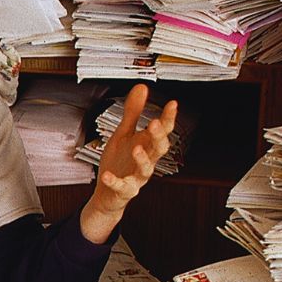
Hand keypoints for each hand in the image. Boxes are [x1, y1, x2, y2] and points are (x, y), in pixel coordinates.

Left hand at [81, 84, 176, 241]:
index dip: (168, 118)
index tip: (173, 104)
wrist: (108, 192)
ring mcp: (136, 176)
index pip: (162, 131)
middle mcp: (145, 161)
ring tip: (136, 148)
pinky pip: (122, 186)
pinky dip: (115, 181)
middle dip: (159, 136)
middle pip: (158, 149)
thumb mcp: (123, 133)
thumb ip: (133, 113)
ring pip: (146, 169)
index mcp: (146, 145)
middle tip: (156, 123)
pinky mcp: (125, 190)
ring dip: (142, 159)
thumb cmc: (119, 162)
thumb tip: (142, 89)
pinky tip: (107, 175)